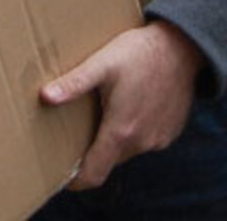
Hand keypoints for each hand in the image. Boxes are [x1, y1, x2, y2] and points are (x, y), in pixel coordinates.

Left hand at [39, 20, 203, 189]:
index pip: (94, 174)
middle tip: (82, 125)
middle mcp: (142, 142)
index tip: (64, 176)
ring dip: (116, 137)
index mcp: (121, 131)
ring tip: (107, 110)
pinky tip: (131, 104)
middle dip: (94, 149)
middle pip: (109, 159)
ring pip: (128, 149)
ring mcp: (159, 138)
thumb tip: (45, 96)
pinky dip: (136, 130)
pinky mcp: (170, 131)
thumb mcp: (102, 63)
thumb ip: (74, 83)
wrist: (181, 46)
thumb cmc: (139, 52)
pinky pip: (146, 140)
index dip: (77, 180)